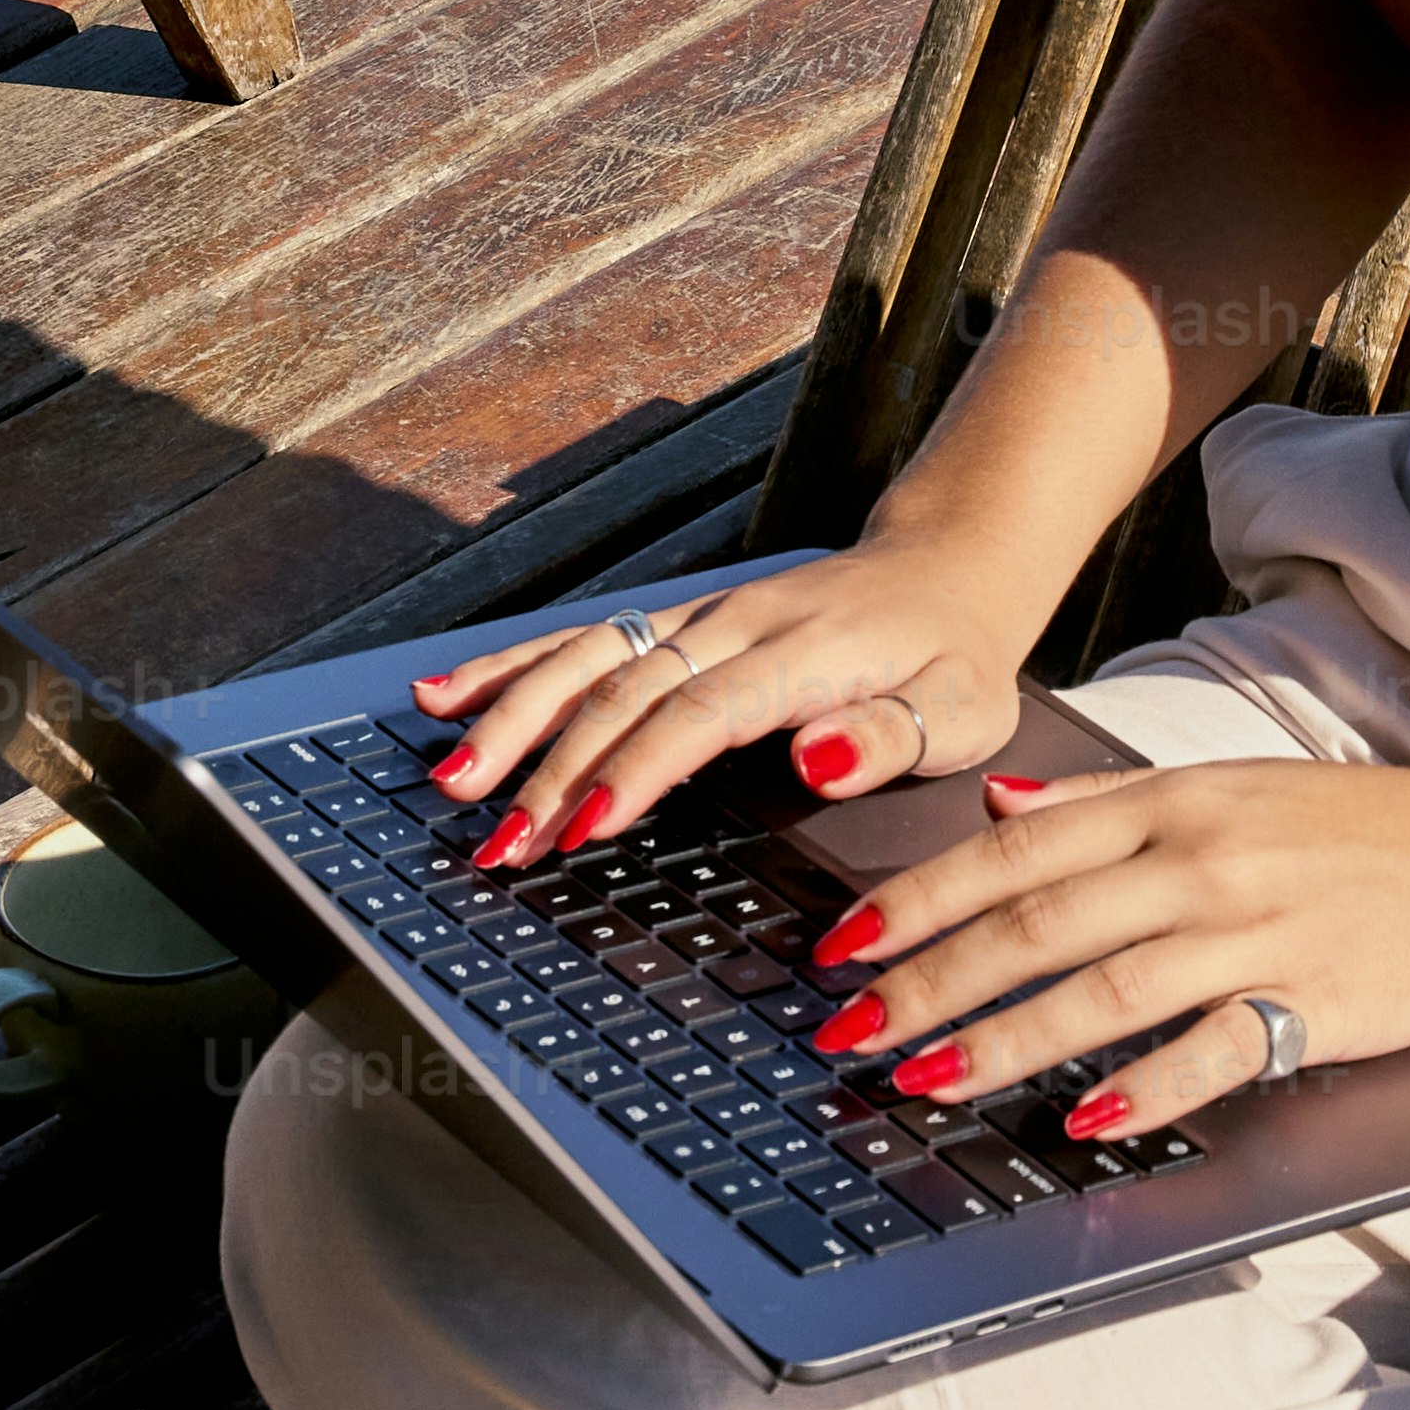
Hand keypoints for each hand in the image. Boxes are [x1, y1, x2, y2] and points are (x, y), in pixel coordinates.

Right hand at [409, 529, 1066, 868]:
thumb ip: (890, 736)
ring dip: (512, 717)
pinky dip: (511, 665)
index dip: (635, 769)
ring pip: (587, 659)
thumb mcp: (963, 710)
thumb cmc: (956, 659)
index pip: (700, 714)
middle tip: (496, 840)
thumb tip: (813, 758)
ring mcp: (697, 617)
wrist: (950, 568)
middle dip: (550, 767)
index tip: (582, 828)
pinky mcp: (676, 620)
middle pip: (623, 691)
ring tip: (451, 778)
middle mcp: (733, 624)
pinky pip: (583, 639)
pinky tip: (445, 696)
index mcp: (801, 654)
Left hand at [800, 752, 1409, 1147]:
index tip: (840, 945)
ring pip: (1099, 989)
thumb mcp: (1233, 784)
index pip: (1012, 853)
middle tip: (849, 1033)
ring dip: (1004, 1041)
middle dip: (926, 981)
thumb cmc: (1371, 830)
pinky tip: (1081, 1120)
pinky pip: (1207, 1051)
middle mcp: (1200, 860)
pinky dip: (1139, 1087)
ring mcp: (1255, 932)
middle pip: (1033, 924)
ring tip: (926, 1082)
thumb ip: (1109, 800)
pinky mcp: (1312, 1004)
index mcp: (1174, 802)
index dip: (917, 901)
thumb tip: (1002, 802)